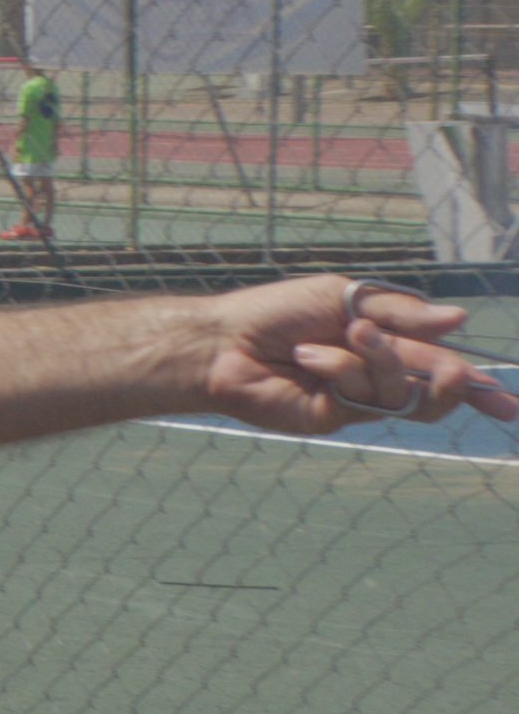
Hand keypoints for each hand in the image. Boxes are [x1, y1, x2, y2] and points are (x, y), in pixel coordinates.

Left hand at [198, 276, 515, 437]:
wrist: (224, 339)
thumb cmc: (275, 312)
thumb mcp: (343, 296)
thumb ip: (401, 312)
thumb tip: (459, 322)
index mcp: (381, 343)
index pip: (439, 363)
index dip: (477, 386)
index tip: (509, 406)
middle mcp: (373, 374)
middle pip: (435, 389)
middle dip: (455, 383)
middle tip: (454, 372)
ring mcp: (355, 399)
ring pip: (403, 392)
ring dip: (380, 359)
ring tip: (349, 335)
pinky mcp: (334, 417)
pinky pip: (363, 396)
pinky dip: (342, 368)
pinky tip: (309, 355)